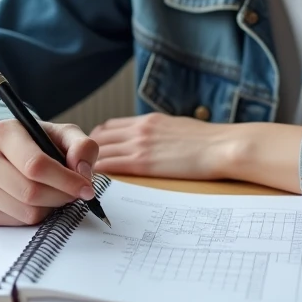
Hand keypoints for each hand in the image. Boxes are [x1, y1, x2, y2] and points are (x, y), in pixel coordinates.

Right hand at [0, 119, 97, 225]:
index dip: (66, 180)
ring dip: (51, 207)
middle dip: (61, 196)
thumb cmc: (42, 143)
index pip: (35, 165)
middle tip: (75, 193)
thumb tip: (82, 172)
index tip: (86, 188)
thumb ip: (82, 146)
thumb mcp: (65, 135)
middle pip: (30, 192)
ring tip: (56, 193)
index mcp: (2, 132)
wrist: (14, 153)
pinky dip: (36, 216)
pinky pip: (17, 223)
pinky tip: (39, 201)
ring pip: (26, 211)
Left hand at [90, 113, 238, 180]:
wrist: (222, 147)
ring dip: (86, 162)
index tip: (90, 150)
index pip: (111, 126)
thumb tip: (155, 141)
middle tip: (79, 166)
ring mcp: (140, 145)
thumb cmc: (209, 141)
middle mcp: (140, 129)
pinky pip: (110, 165)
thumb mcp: (179, 128)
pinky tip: (90, 180)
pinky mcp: (143, 163)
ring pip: (100, 150)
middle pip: (99, 137)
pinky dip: (97, 172)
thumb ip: (161, 133)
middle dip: (85, 150)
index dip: (97, 138)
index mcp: (149, 120)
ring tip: (80, 176)